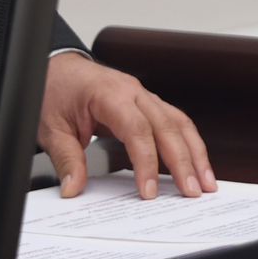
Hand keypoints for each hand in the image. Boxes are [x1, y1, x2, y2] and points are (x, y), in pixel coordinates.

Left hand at [37, 52, 216, 200]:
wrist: (56, 67)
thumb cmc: (55, 90)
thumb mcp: (52, 127)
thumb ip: (66, 159)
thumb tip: (74, 189)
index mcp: (109, 94)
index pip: (137, 130)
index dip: (147, 162)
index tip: (149, 190)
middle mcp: (132, 92)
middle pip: (167, 126)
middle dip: (183, 161)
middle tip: (192, 192)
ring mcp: (143, 96)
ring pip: (178, 122)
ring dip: (195, 152)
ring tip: (205, 182)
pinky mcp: (146, 103)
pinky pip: (174, 121)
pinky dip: (187, 143)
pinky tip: (195, 162)